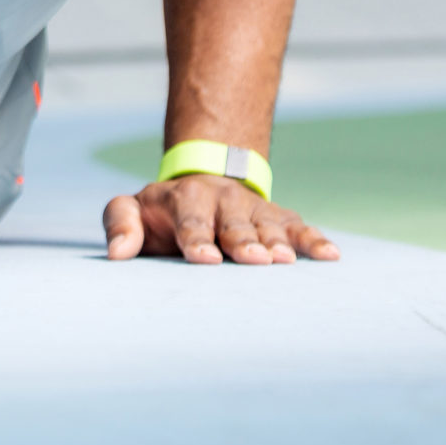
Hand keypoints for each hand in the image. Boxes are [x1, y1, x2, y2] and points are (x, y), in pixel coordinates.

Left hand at [103, 174, 338, 264]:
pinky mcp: (278, 219)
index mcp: (185, 200)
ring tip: (286, 262)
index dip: (197, 239)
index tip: (205, 259)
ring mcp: (253, 209)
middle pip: (233, 223)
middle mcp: (223, 201)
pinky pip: (299, 228)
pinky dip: (314, 240)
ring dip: (277, 243)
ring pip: (267, 226)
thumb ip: (121, 225)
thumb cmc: (161, 213)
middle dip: (243, 241)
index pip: (190, 221)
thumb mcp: (132, 209)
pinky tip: (330, 256)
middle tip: (253, 260)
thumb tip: (115, 255)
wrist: (201, 183)